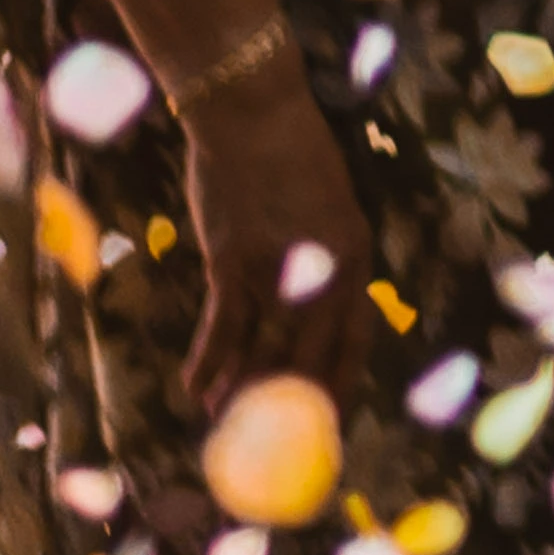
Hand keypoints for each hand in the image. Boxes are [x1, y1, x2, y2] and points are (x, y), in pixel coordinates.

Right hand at [172, 71, 364, 420]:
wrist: (252, 111)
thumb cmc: (288, 156)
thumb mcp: (327, 207)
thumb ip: (325, 258)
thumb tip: (310, 307)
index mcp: (358, 256)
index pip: (356, 339)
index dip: (339, 385)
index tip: (328, 422)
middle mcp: (326, 269)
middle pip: (311, 357)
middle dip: (292, 407)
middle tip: (274, 444)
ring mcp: (279, 267)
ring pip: (262, 349)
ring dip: (243, 394)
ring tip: (226, 427)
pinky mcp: (233, 260)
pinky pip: (222, 327)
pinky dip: (207, 363)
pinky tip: (195, 391)